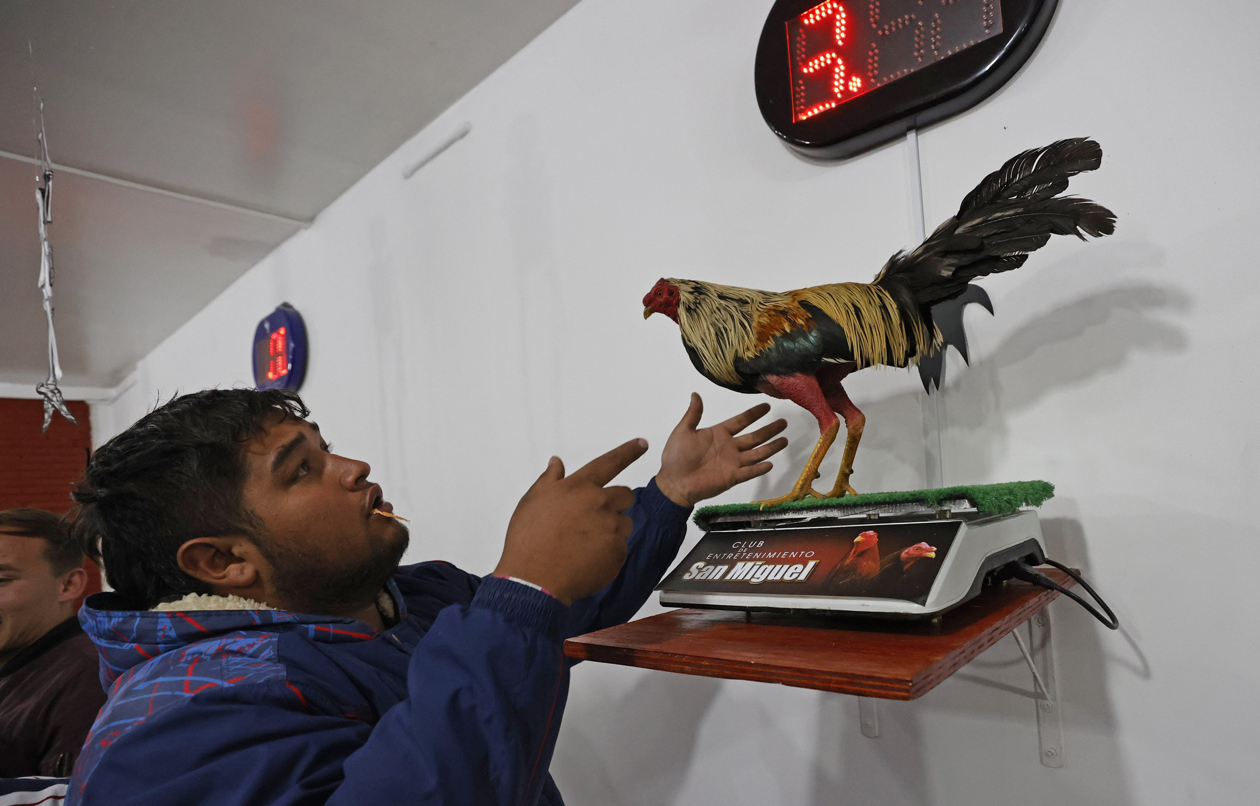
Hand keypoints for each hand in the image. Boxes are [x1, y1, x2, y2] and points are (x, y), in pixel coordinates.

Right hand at [494, 439, 648, 604]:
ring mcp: (611, 529)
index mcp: (579, 487)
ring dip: (612, 529)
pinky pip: (621, 549)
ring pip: (624, 523)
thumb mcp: (532, 501)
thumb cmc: (529, 540)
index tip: (642, 443)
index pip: (609, 462)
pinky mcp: (617, 553)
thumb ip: (550, 479)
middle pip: (625, 495)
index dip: (628, 451)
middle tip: (591, 519)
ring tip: (585, 543)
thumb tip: (557, 463)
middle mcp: (600, 503)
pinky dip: (608, 553)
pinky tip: (587, 559)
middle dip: (614, 504)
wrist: (534, 580)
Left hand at [655, 394, 787, 506]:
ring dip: (770, 447)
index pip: (740, 421)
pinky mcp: (731, 477)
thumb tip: (695, 394)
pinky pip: (749, 472)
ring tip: (784, 440)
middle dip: (769, 430)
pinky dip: (759, 469)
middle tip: (783, 422)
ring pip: (756, 453)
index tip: (766, 406)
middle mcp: (729, 447)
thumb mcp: (683, 431)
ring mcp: (732, 463)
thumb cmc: (676, 457)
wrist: (674, 482)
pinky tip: (770, 463)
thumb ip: (693, 414)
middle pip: (754, 437)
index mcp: (719, 434)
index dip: (753, 414)